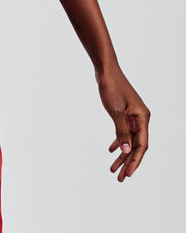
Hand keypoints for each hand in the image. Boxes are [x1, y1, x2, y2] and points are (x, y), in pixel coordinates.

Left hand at [96, 65, 149, 181]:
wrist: (105, 69)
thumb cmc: (111, 86)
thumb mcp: (115, 111)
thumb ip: (121, 132)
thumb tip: (126, 151)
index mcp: (143, 117)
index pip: (141, 145)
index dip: (135, 161)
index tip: (127, 174)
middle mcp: (140, 118)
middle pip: (136, 146)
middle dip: (127, 162)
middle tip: (119, 178)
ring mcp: (132, 116)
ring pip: (128, 140)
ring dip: (121, 154)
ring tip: (112, 168)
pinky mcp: (124, 113)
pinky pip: (123, 132)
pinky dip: (118, 141)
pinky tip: (110, 150)